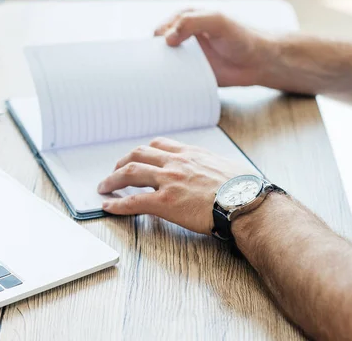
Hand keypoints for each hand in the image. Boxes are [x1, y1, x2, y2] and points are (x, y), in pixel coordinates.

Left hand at [97, 137, 253, 234]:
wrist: (248, 202)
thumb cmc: (244, 189)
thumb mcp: (226, 166)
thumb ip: (211, 166)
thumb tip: (214, 172)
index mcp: (191, 154)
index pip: (160, 145)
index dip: (144, 152)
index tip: (138, 157)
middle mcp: (177, 162)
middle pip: (139, 154)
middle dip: (122, 162)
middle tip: (115, 171)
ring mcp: (169, 180)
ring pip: (131, 173)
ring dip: (112, 179)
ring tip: (104, 186)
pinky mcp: (166, 201)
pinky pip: (134, 200)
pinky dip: (117, 204)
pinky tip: (108, 207)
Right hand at [154, 9, 275, 86]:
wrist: (260, 62)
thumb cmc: (242, 36)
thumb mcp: (217, 21)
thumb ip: (191, 23)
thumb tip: (166, 39)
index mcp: (187, 20)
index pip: (162, 28)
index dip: (159, 38)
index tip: (166, 47)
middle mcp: (185, 38)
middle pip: (159, 48)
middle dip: (155, 56)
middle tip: (159, 65)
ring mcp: (188, 57)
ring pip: (165, 64)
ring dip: (160, 71)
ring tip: (159, 79)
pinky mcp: (193, 74)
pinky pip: (175, 79)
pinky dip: (170, 83)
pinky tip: (169, 87)